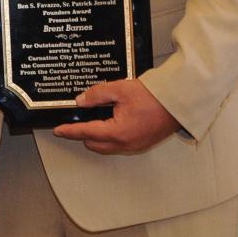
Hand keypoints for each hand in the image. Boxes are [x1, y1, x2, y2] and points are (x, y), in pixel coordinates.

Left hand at [53, 79, 180, 153]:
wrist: (179, 102)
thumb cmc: (154, 97)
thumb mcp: (120, 90)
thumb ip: (96, 95)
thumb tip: (81, 101)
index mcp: (118, 132)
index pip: (86, 133)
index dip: (70, 131)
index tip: (58, 130)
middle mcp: (126, 144)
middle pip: (94, 144)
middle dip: (82, 134)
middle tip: (75, 121)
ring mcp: (135, 146)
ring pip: (107, 147)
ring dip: (96, 137)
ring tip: (91, 121)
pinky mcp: (142, 144)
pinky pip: (119, 146)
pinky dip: (109, 138)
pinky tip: (109, 124)